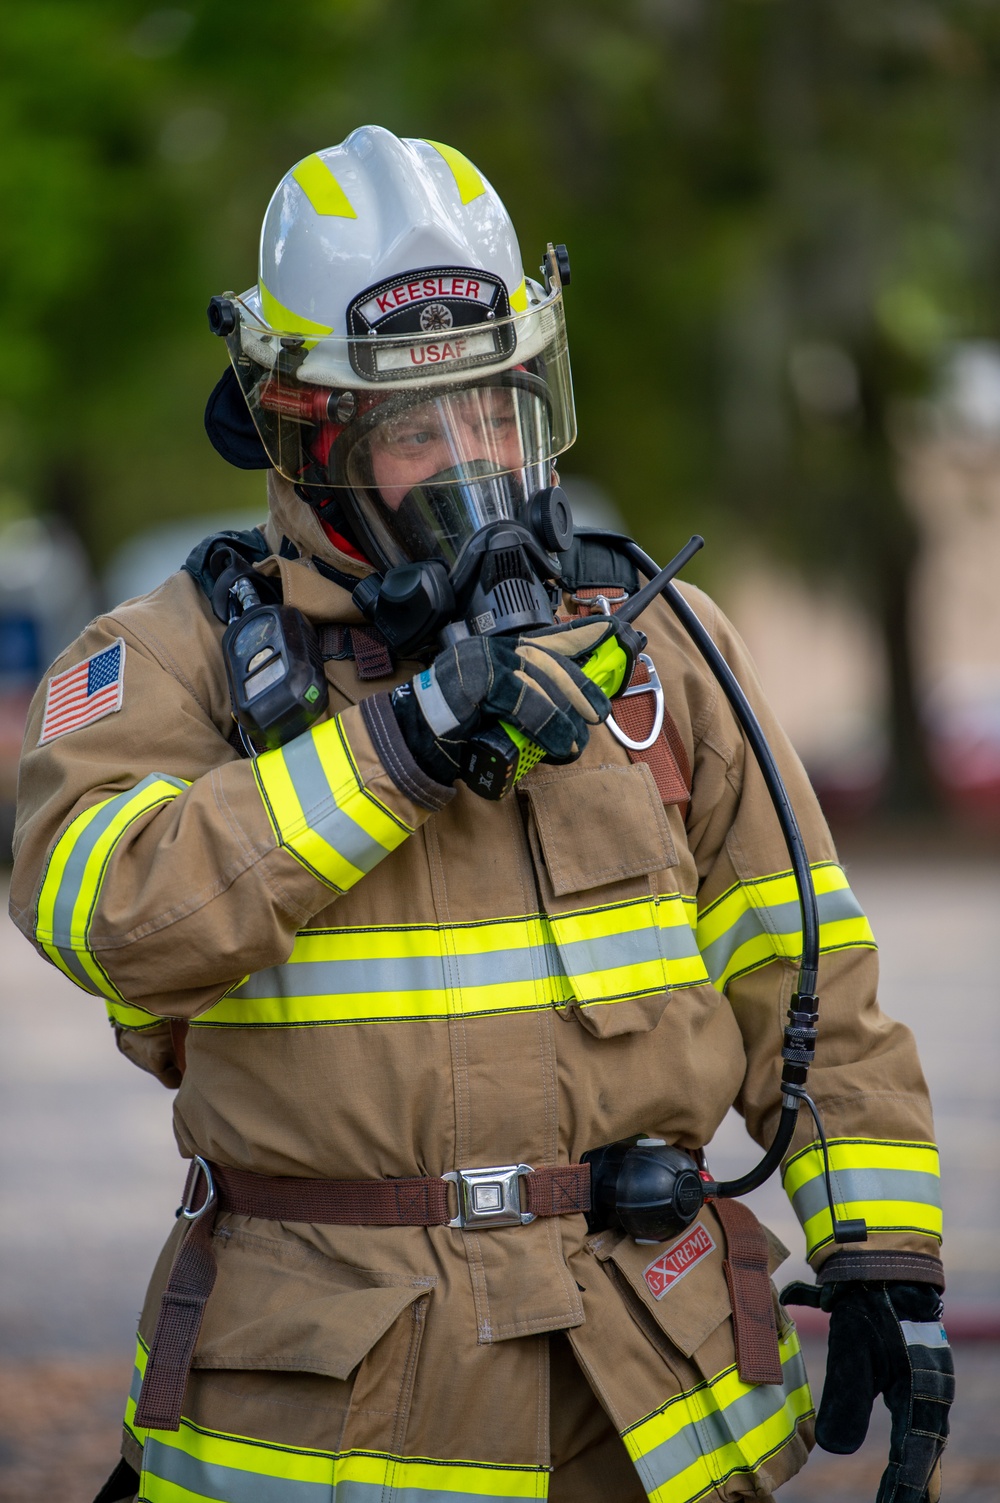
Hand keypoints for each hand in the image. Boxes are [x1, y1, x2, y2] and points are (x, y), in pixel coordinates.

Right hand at [390, 620, 620, 784]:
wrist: (412, 740)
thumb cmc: (454, 729)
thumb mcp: (495, 709)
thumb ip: (523, 702)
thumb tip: (567, 715)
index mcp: (497, 650)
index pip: (546, 638)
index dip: (582, 634)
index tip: (613, 632)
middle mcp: (490, 648)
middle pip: (548, 659)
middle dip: (580, 684)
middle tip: (601, 709)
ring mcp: (482, 662)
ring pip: (540, 679)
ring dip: (568, 709)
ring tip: (582, 735)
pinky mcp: (477, 683)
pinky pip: (524, 702)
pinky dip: (548, 724)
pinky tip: (562, 742)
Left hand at [782, 1279, 952, 1501]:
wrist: (884, 1263)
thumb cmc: (869, 1308)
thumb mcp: (852, 1353)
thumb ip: (845, 1400)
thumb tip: (834, 1451)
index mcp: (921, 1394)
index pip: (914, 1455)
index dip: (904, 1487)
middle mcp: (929, 1392)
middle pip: (924, 1450)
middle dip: (913, 1483)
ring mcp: (923, 1381)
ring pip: (923, 1434)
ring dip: (915, 1466)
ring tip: (904, 1495)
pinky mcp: (911, 1370)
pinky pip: (916, 1416)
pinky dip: (912, 1444)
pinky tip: (906, 1461)